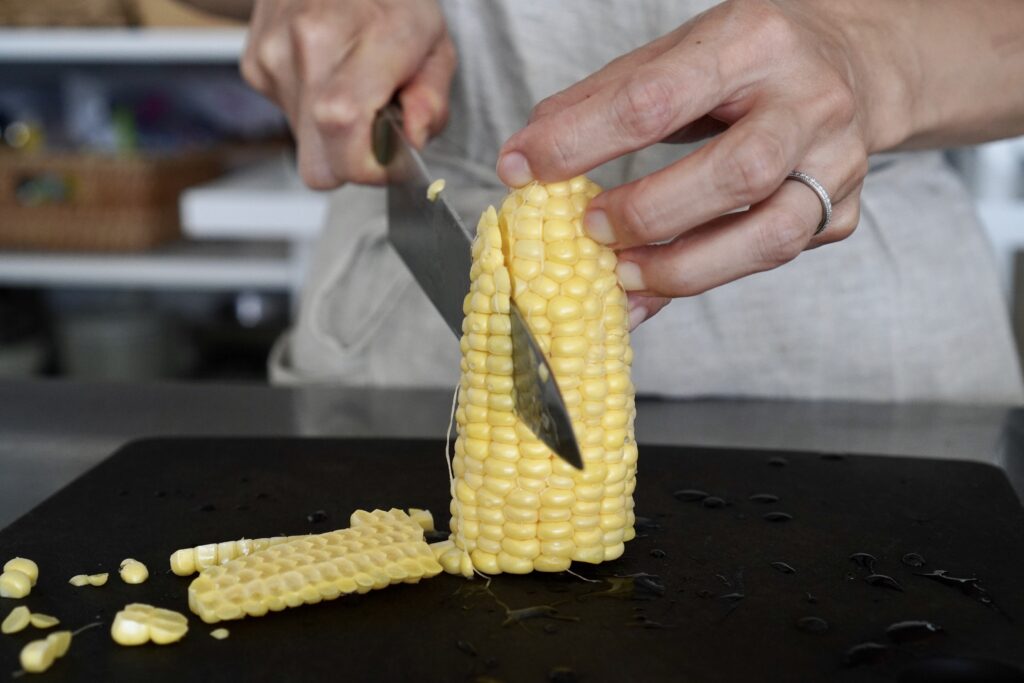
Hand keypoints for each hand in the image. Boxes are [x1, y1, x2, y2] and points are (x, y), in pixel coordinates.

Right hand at [241, 0, 455, 187]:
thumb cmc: (391, 1)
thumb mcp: (437, 45)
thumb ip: (432, 100)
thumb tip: (412, 139)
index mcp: (371, 37)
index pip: (344, 129)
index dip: (369, 166)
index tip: (390, 159)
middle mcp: (313, 43)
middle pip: (318, 163)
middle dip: (350, 161)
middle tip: (374, 127)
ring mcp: (275, 53)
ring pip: (303, 146)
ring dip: (330, 133)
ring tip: (351, 87)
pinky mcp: (255, 62)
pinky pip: (287, 117)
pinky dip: (310, 110)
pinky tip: (325, 74)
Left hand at [497, 0, 892, 327]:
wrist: (853, 66)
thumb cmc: (748, 61)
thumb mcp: (677, 53)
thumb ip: (602, 100)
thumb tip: (526, 155)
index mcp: (753, 41)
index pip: (657, 97)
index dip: (580, 141)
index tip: (522, 169)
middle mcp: (808, 101)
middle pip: (736, 172)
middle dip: (650, 213)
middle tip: (589, 230)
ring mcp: (836, 163)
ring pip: (770, 235)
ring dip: (684, 267)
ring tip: (623, 275)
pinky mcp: (842, 213)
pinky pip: (771, 261)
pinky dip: (703, 282)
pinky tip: (655, 289)